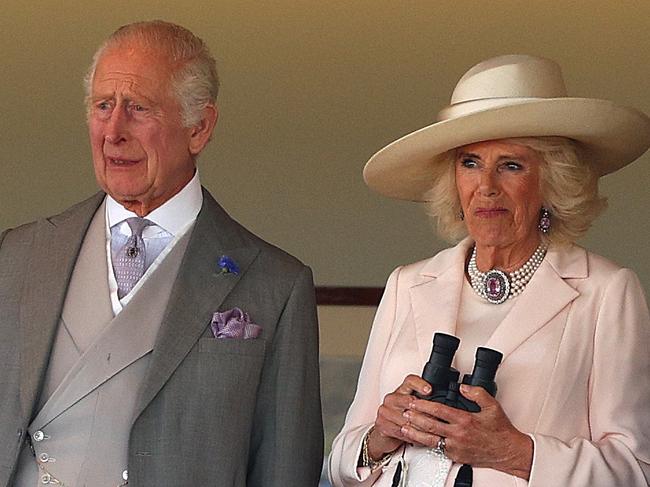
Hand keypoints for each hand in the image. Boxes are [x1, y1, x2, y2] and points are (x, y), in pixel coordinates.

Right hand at [367, 374, 432, 460]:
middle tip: (435, 419)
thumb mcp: (412, 407)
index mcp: (401, 391)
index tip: (429, 390)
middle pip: (409, 401)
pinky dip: (414, 437)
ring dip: (421, 428)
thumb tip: (444, 405)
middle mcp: (392, 398)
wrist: (384, 433)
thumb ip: (424, 402)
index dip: (420, 384)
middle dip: (424, 412)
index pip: (410, 381)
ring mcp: (385, 411)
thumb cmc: (401, 418)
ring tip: (432, 432)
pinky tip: (422, 439)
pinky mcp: (382, 424)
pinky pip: (401, 431)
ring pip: (406, 419)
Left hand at [400, 384, 532, 478]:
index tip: (415, 400)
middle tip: (404, 411)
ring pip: (430, 439)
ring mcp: (456, 447)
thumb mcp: (492, 405)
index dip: (424, 405)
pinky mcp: (455, 456)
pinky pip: (437, 448)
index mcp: (465, 420)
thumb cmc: (500, 431)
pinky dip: (426, 443)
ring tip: (404, 427)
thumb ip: (476, 393)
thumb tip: (462, 387)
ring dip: (415, 433)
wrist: (507, 452)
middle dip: (415, 417)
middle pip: (430, 425)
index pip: (439, 411)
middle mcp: (458, 434)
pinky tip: (418, 439)